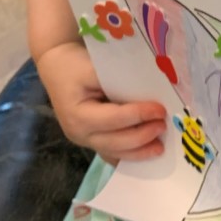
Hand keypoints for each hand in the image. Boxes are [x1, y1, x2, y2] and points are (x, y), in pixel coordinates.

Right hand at [37, 41, 166, 163]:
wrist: (56, 67)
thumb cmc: (74, 65)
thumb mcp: (93, 67)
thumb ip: (118, 81)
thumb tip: (148, 90)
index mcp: (78, 114)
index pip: (114, 119)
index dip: (138, 115)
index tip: (160, 109)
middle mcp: (79, 133)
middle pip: (115, 142)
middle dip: (142, 136)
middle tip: (163, 125)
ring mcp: (84, 140)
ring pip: (115, 153)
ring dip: (139, 152)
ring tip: (160, 147)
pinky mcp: (91, 141)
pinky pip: (112, 153)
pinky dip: (130, 155)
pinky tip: (146, 153)